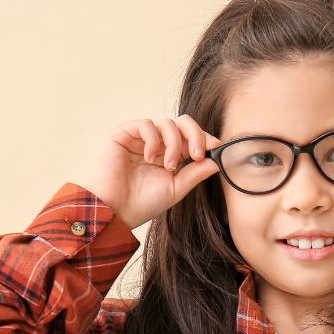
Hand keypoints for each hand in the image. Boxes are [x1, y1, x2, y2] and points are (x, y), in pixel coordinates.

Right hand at [80, 114, 222, 228]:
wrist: (116, 211)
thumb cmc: (143, 203)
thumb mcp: (176, 189)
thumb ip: (195, 174)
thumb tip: (216, 161)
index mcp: (170, 155)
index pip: (191, 136)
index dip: (204, 138)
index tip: (215, 147)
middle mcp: (157, 144)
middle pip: (183, 122)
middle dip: (195, 135)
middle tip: (197, 154)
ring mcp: (140, 138)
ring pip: (167, 123)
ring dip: (174, 144)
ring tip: (168, 166)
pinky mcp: (123, 134)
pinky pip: (146, 124)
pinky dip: (153, 140)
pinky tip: (150, 158)